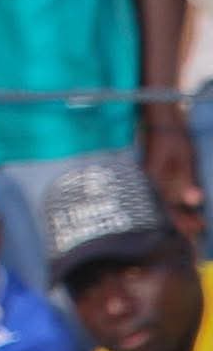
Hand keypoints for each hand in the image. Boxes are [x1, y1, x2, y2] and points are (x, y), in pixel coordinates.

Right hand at [143, 112, 204, 240]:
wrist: (160, 117)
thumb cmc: (172, 135)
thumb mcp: (183, 157)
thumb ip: (186, 180)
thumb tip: (195, 202)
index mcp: (156, 178)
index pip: (169, 207)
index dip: (183, 221)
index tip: (199, 230)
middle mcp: (151, 181)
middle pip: (166, 207)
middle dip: (183, 221)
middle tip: (199, 232)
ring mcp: (152, 177)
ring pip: (166, 201)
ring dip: (181, 213)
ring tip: (195, 222)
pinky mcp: (156, 173)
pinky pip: (165, 192)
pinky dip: (176, 201)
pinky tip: (185, 205)